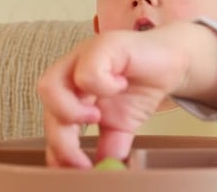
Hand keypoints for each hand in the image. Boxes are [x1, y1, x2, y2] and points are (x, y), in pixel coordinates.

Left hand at [38, 26, 188, 167]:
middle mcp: (70, 74)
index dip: (58, 151)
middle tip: (83, 161)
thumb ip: (109, 146)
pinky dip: (103, 86)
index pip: (51, 123)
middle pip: (44, 108)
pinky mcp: (102, 45)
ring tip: (97, 117)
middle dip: (61, 141)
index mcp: (70, 93)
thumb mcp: (123, 125)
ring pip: (50, 86)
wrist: (172, 60)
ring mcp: (82, 57)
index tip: (78, 170)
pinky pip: (86, 71)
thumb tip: (102, 171)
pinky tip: (120, 87)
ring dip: (70, 111)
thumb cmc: (141, 86)